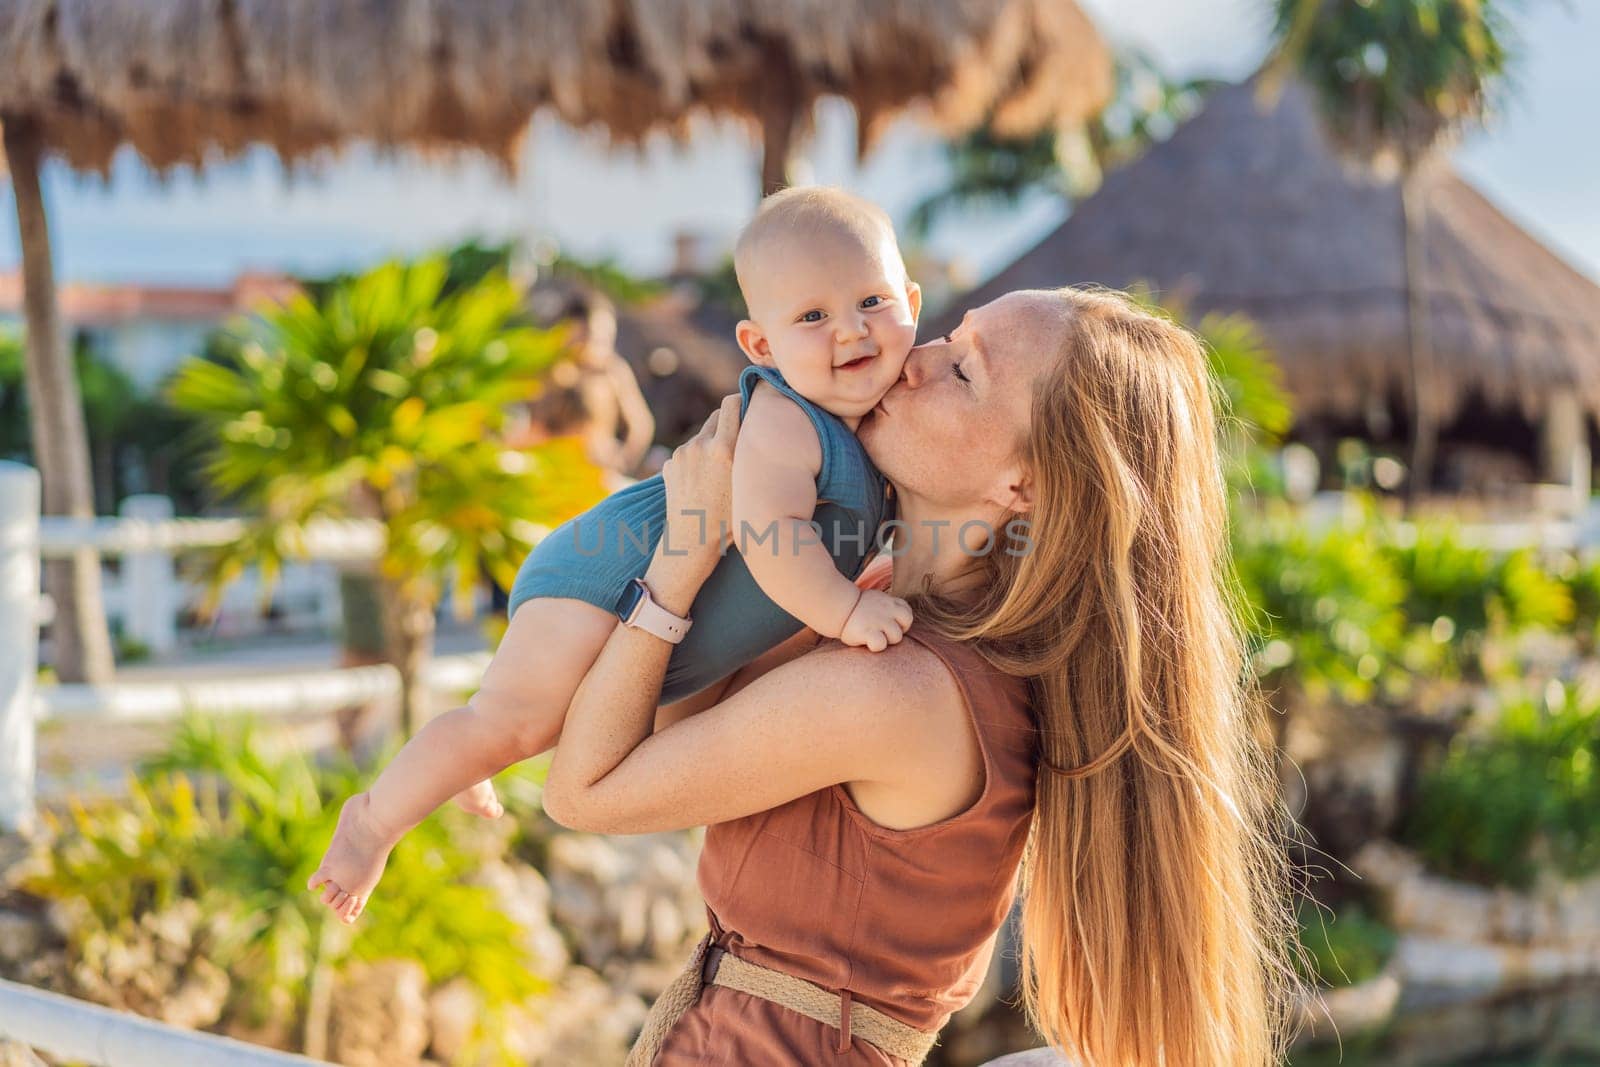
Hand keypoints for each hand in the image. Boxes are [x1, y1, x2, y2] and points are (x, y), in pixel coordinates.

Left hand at [657, 393, 739, 571]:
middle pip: (717, 415)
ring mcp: (682, 454)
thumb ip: (750, 453)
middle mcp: (700, 445)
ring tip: (720, 472)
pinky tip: (703, 483)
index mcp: (723, 449)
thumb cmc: (729, 519)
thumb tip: (758, 426)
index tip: (749, 404)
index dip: (742, 400)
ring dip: (712, 444)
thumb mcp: (748, 484)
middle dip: (728, 422)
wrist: (691, 542)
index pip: (732, 404)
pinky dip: (696, 461)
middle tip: (739, 439)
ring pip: (702, 436)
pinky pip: (688, 453)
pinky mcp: (670, 464)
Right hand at [839, 588, 913, 651]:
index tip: (889, 624)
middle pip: (906, 624)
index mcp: (889, 602)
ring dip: (886, 640)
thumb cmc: (855, 607)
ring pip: (896, 637)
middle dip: (895, 631)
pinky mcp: (868, 632)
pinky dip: (875, 646)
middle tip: (880, 632)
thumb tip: (897, 619)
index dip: (901, 622)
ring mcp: (878, 621)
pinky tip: (866, 642)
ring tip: (872, 636)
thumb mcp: (875, 599)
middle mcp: (887, 610)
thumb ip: (888, 607)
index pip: (907, 612)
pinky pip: (881, 644)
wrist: (836, 606)